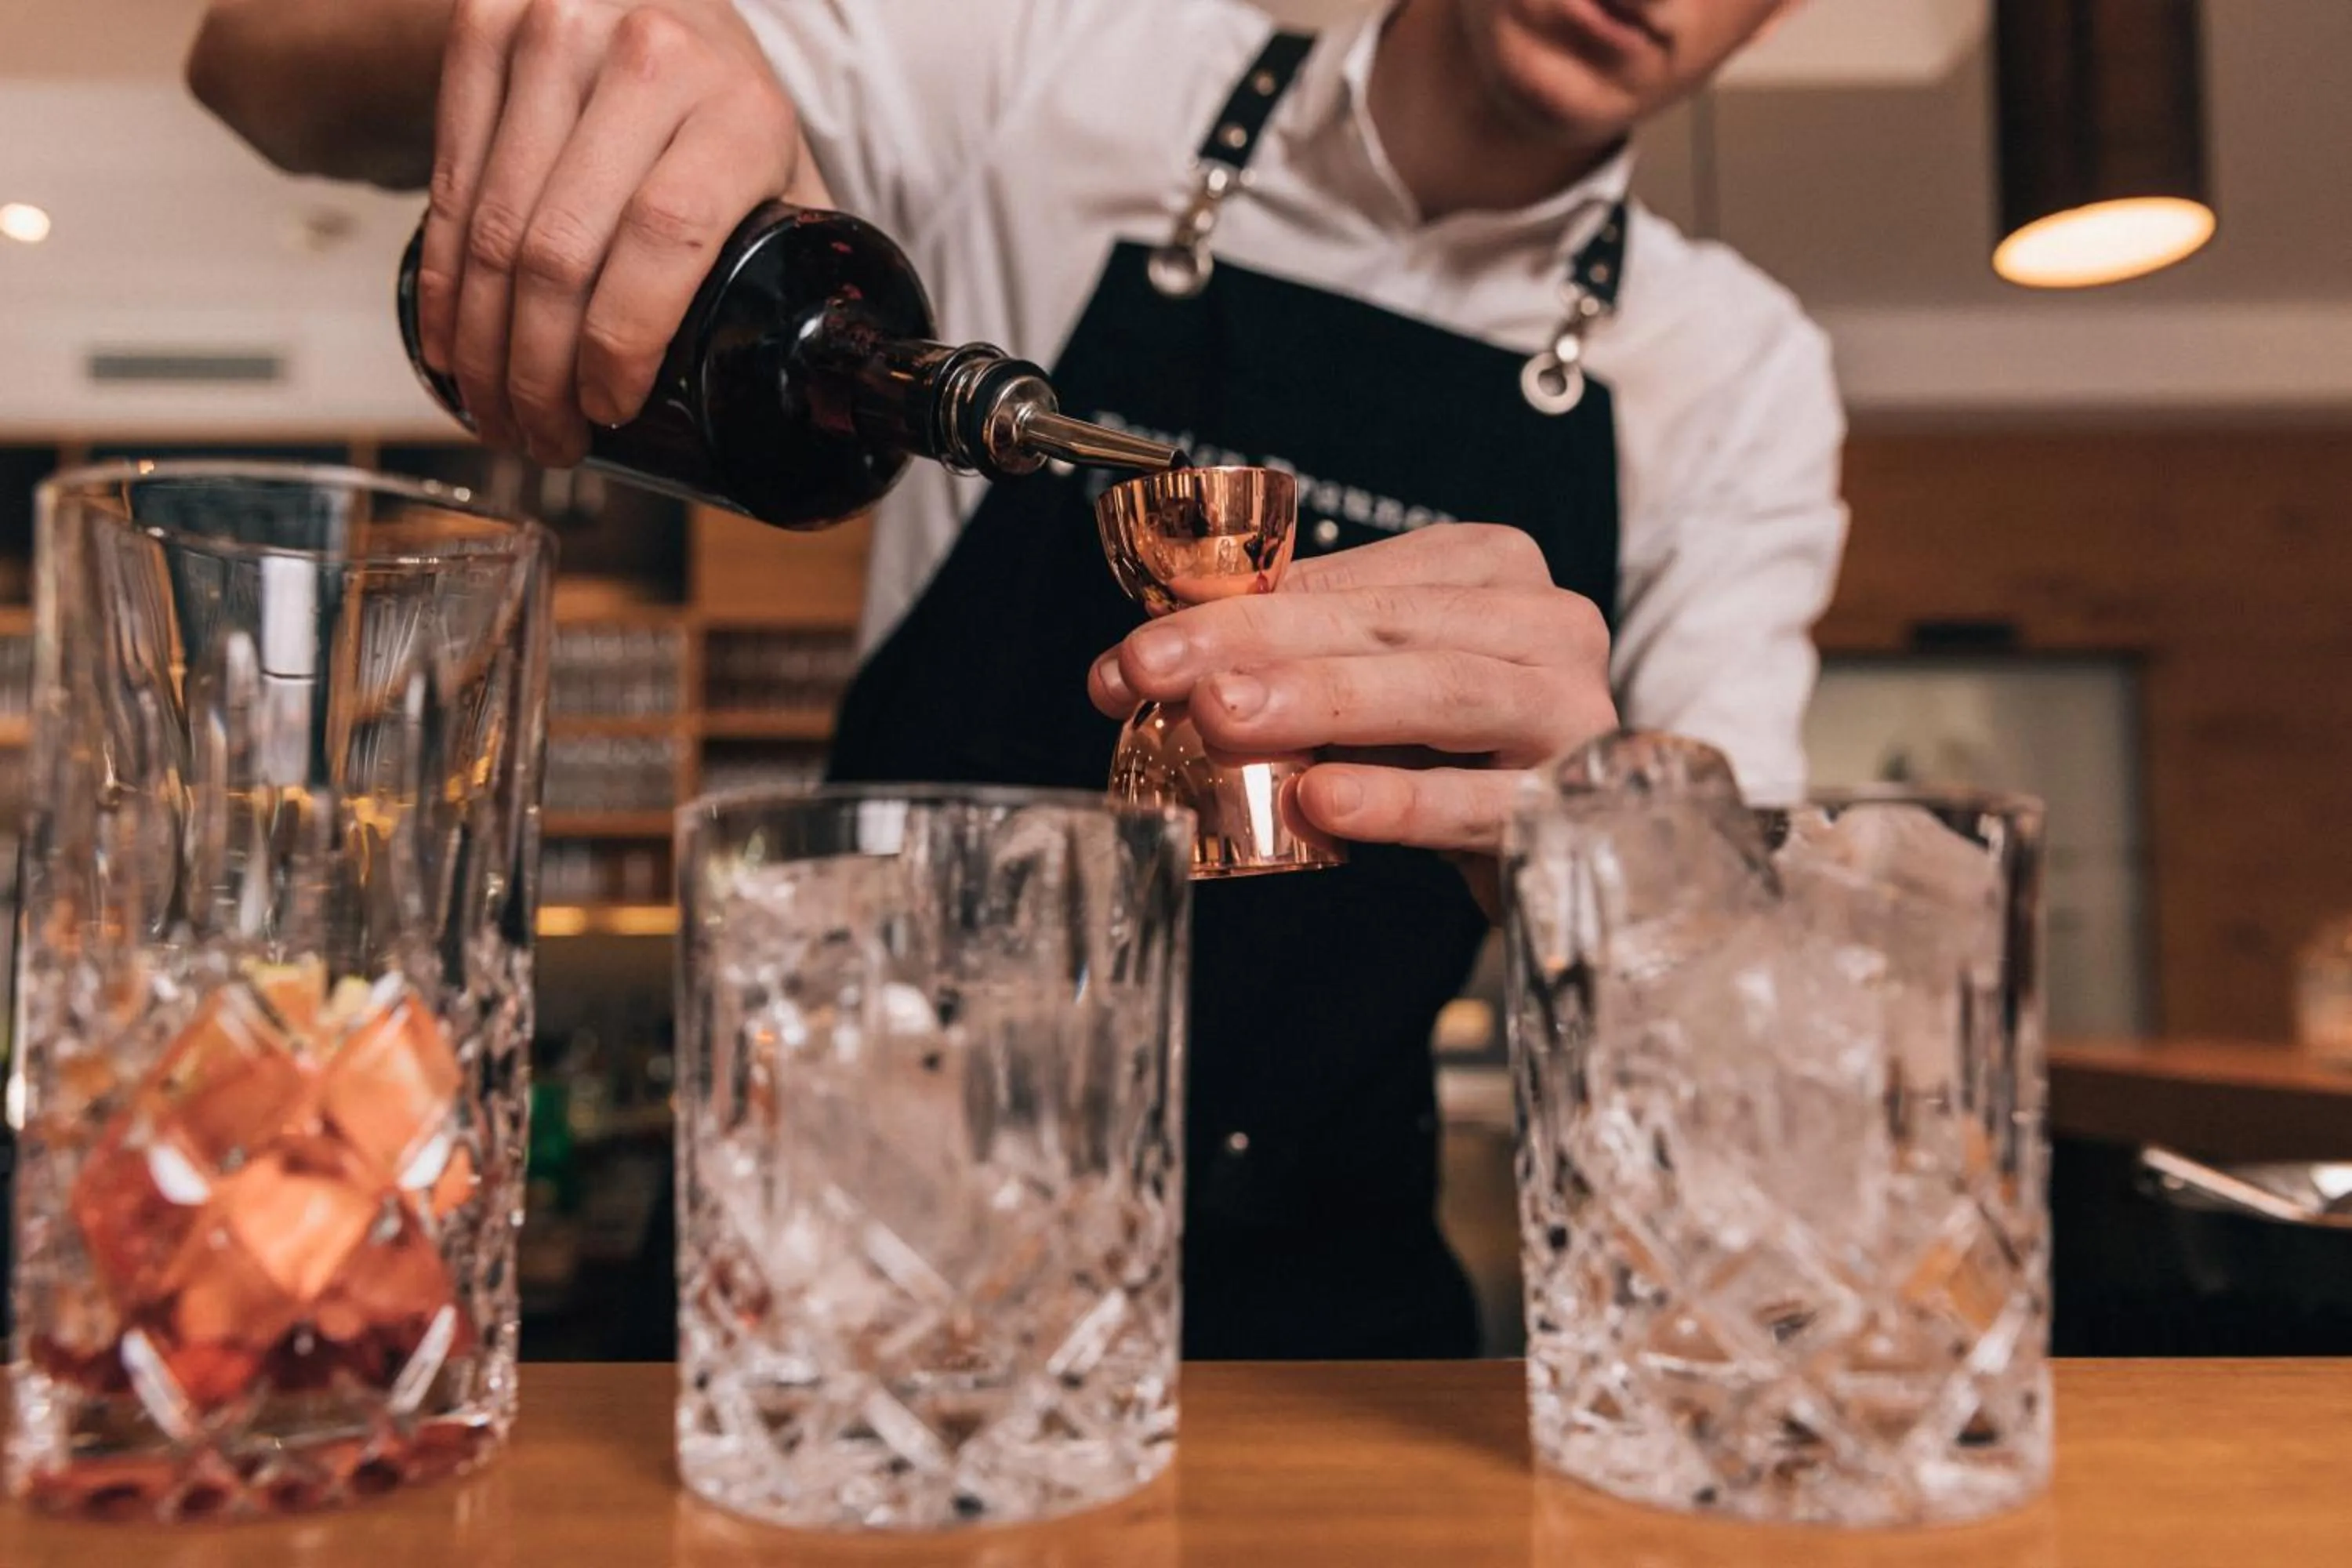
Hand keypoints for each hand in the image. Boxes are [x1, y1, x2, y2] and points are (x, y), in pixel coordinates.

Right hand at [415, 0, 819, 467]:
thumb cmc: (722, 106)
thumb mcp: (782, 172)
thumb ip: (797, 266)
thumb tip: (818, 389)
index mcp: (739, 108)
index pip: (665, 238)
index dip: (622, 340)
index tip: (606, 408)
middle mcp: (647, 55)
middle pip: (562, 249)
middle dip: (540, 372)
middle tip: (543, 437)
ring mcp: (553, 32)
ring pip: (495, 229)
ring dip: (483, 346)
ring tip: (497, 413)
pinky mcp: (481, 27)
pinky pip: (449, 185)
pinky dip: (445, 284)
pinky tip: (452, 346)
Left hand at [1089, 524, 1617, 885]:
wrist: (1575, 850)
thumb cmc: (1461, 760)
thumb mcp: (1373, 696)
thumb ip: (1285, 666)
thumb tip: (1142, 666)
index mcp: (1488, 573)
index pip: (1350, 576)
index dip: (1234, 608)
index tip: (1137, 649)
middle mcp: (1544, 624)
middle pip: (1387, 623)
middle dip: (1254, 642)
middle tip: (1154, 670)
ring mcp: (1570, 710)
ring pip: (1443, 689)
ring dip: (1322, 701)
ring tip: (1222, 716)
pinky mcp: (1579, 803)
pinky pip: (1480, 800)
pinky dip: (1396, 800)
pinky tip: (1321, 802)